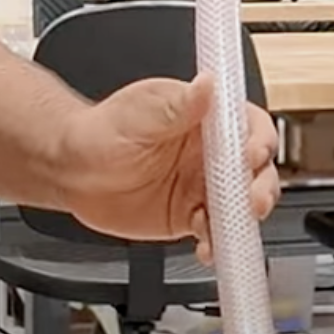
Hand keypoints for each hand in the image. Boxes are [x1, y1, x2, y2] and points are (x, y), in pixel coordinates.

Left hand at [52, 71, 279, 258]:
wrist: (71, 171)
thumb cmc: (102, 130)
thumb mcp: (138, 113)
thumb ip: (176, 105)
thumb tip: (207, 86)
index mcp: (206, 119)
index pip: (249, 125)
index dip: (259, 140)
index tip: (251, 155)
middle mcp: (210, 154)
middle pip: (255, 170)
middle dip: (262, 186)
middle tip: (253, 201)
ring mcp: (202, 187)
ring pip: (241, 205)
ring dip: (243, 219)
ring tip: (230, 229)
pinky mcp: (189, 216)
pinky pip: (215, 232)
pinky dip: (217, 243)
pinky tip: (208, 247)